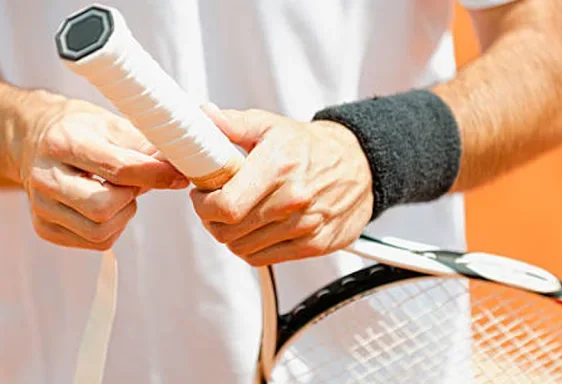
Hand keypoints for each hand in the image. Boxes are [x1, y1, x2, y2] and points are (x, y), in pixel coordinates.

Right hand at [18, 91, 187, 249]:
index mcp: (63, 143)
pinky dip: (111, 228)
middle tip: (132, 183)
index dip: (154, 174)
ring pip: (100, 232)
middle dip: (129, 198)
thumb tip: (184, 164)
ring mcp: (40, 206)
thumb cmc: (83, 131)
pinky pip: (93, 243)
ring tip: (118, 194)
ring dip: (122, 216)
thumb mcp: (113, 125)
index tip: (177, 175)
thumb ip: (147, 146)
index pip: (117, 168)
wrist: (36, 141)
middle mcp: (44, 176)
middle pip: (104, 208)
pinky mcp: (43, 228)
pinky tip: (105, 206)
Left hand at [191, 108, 372, 265]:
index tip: (201, 195)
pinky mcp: (315, 244)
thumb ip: (233, 123)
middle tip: (213, 205)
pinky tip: (253, 229)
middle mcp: (293, 199)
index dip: (203, 204)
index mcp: (278, 167)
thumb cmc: (309, 146)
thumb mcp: (270, 125)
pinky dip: (250, 248)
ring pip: (243, 248)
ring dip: (230, 235)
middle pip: (229, 231)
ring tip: (235, 215)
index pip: (226, 205)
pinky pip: (264, 258)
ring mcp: (306, 225)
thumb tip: (204, 116)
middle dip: (211, 219)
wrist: (360, 163)